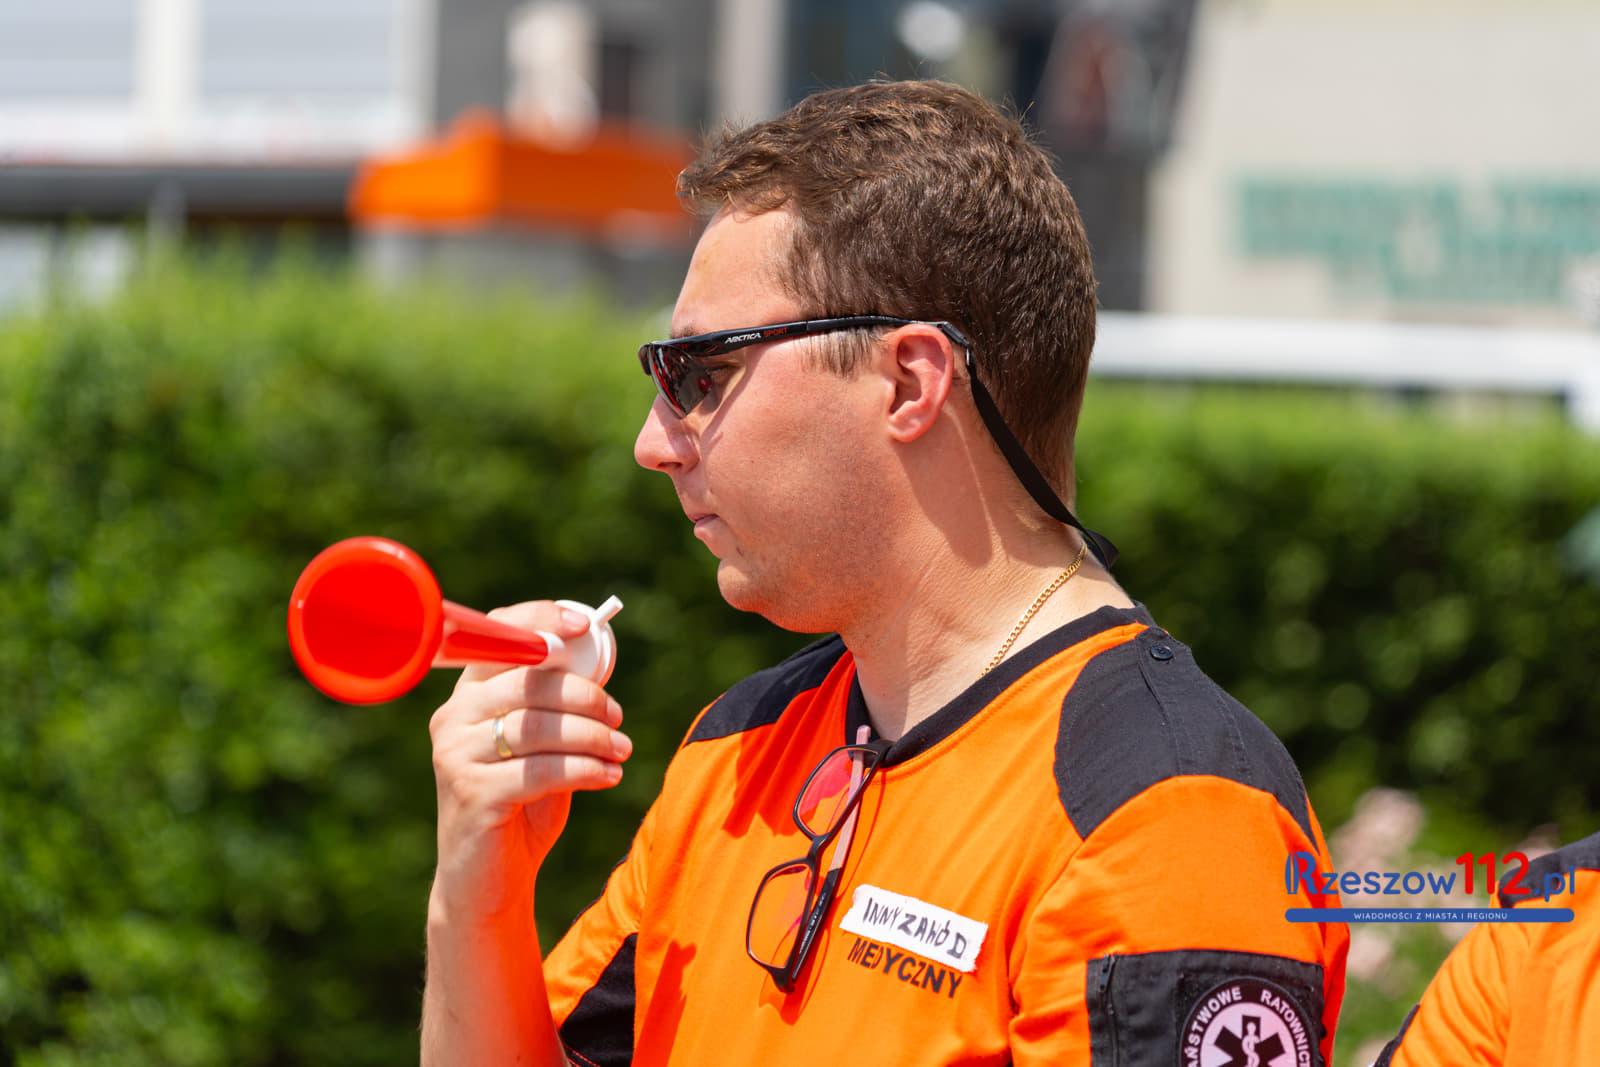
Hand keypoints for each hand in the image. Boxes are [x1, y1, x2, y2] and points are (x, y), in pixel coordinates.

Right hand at [427, 601, 630, 923]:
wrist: (486, 881)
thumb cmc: (519, 805)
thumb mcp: (539, 748)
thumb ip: (555, 707)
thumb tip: (598, 662)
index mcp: (466, 697)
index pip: (497, 636)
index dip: (540, 620)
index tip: (585, 625)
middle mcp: (451, 720)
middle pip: (529, 682)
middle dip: (585, 696)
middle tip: (618, 717)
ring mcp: (456, 757)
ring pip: (539, 727)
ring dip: (593, 735)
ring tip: (621, 750)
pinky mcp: (473, 795)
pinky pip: (542, 770)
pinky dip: (585, 769)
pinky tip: (609, 776)